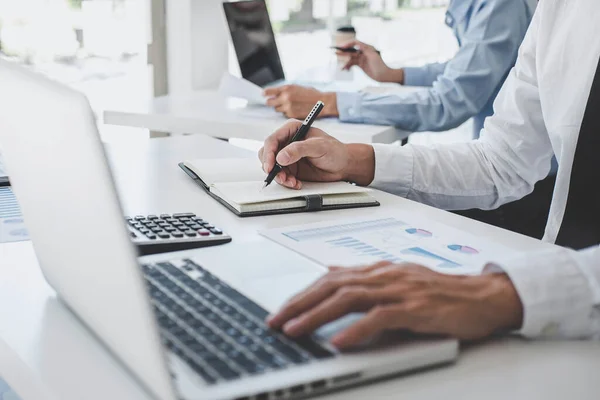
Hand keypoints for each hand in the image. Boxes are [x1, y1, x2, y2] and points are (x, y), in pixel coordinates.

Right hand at [258, 120, 374, 188]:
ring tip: (292, 182)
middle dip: (272, 167)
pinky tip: (296, 183)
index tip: (271, 166)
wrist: (343, 165)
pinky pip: (280, 176)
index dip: (269, 154)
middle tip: (281, 177)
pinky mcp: (291, 168)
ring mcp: (288, 156)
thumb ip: (299, 149)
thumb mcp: (319, 147)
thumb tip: (281, 156)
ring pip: (272, 167)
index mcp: (292, 129)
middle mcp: (287, 142)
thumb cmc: (335, 150)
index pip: (272, 140)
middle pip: (267, 154)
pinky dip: (286, 182)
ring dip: (279, 177)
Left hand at [264, 85, 338, 118]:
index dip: (265, 94)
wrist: (322, 102)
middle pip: (269, 103)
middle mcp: (286, 98)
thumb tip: (274, 94)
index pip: (269, 92)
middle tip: (275, 101)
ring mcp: (288, 107)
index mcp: (286, 88)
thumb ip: (285, 90)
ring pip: (277, 110)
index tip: (263, 94)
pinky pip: (285, 115)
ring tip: (289, 105)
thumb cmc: (311, 94)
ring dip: (280, 108)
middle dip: (272, 102)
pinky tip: (295, 109)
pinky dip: (288, 113)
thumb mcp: (297, 87)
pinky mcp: (292, 115)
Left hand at [267, 262, 523, 348]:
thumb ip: (366, 279)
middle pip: (333, 285)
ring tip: (295, 331)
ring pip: (350, 299)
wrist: (483, 297)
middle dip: (299, 304)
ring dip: (318, 316)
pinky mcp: (416, 308)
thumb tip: (333, 273)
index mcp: (379, 270)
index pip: (331, 278)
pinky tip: (339, 341)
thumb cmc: (440, 293)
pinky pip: (381, 318)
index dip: (303, 294)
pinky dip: (357, 330)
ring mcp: (400, 290)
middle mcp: (385, 275)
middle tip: (275, 321)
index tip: (282, 310)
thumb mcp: (398, 280)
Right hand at [339, 40, 403, 83]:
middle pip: (351, 50)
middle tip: (335, 53)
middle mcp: (363, 52)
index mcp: (367, 47)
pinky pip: (352, 64)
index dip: (348, 44)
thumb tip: (357, 44)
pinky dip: (348, 66)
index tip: (341, 47)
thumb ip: (364, 49)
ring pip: (351, 59)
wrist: (383, 75)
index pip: (355, 43)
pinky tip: (346, 70)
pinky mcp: (361, 65)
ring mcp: (362, 58)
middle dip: (344, 52)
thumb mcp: (373, 55)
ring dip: (346, 63)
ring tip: (342, 68)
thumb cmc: (380, 65)